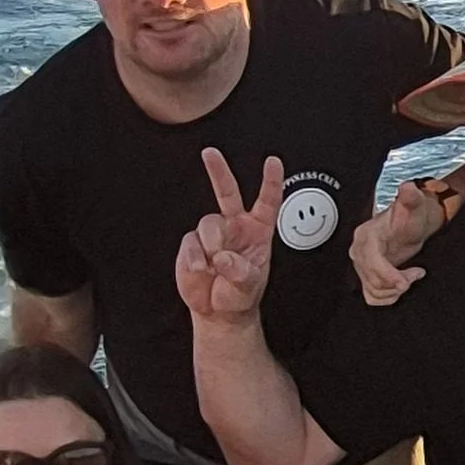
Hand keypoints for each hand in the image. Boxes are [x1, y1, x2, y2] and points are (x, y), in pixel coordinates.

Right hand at [175, 150, 281, 325]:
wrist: (218, 310)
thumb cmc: (240, 295)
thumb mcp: (250, 286)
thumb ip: (240, 271)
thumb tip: (223, 256)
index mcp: (258, 231)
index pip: (267, 201)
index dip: (271, 181)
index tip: (273, 162)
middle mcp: (235, 227)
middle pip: (226, 192)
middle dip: (218, 171)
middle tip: (210, 154)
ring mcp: (213, 234)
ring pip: (209, 224)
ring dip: (212, 246)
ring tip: (215, 266)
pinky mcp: (192, 243)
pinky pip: (191, 242)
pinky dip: (195, 258)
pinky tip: (201, 269)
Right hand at [350, 178, 446, 305]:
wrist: (413, 224)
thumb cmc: (412, 216)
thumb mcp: (414, 205)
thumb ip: (411, 197)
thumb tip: (408, 187)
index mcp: (366, 235)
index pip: (370, 260)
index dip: (386, 274)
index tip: (404, 282)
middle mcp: (360, 251)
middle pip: (371, 279)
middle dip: (395, 282)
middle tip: (415, 274)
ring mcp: (362, 265)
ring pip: (372, 291)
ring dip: (394, 290)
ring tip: (411, 275)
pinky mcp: (368, 276)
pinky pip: (372, 297)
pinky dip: (388, 297)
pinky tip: (402, 284)